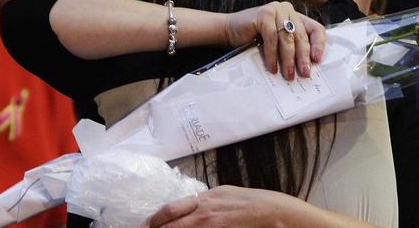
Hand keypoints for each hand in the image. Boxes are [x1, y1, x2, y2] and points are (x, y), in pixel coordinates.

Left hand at [146, 186, 285, 227]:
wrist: (272, 211)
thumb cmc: (252, 202)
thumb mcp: (224, 194)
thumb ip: (205, 201)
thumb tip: (189, 207)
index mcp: (204, 198)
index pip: (170, 209)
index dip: (154, 220)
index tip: (147, 226)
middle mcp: (203, 210)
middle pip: (168, 221)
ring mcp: (209, 223)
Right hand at [225, 1, 324, 79]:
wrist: (229, 30)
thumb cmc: (254, 39)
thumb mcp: (278, 43)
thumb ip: (291, 47)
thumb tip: (306, 67)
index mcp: (295, 16)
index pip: (315, 28)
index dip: (319, 44)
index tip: (316, 60)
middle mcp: (288, 10)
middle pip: (301, 35)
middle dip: (302, 57)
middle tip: (304, 73)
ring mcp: (276, 9)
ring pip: (287, 38)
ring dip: (288, 59)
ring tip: (288, 74)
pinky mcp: (264, 14)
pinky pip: (272, 38)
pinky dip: (273, 55)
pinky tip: (272, 67)